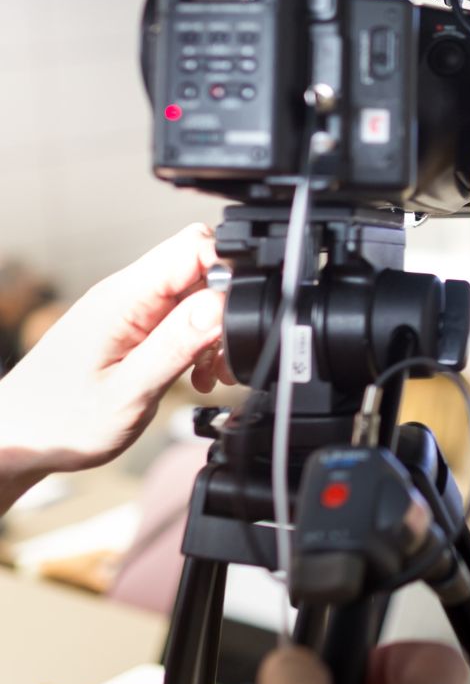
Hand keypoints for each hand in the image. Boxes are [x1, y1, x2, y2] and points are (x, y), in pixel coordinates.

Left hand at [0, 225, 233, 512]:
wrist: (19, 437)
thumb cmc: (60, 422)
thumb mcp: (129, 392)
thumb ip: (178, 344)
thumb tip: (222, 304)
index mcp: (125, 298)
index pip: (194, 246)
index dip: (228, 271)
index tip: (235, 317)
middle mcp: (127, 293)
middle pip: (200, 266)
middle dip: (226, 306)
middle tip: (221, 355)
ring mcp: (129, 307)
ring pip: (195, 293)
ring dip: (214, 329)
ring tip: (208, 373)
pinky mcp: (132, 324)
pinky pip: (180, 314)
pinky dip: (198, 341)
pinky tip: (195, 373)